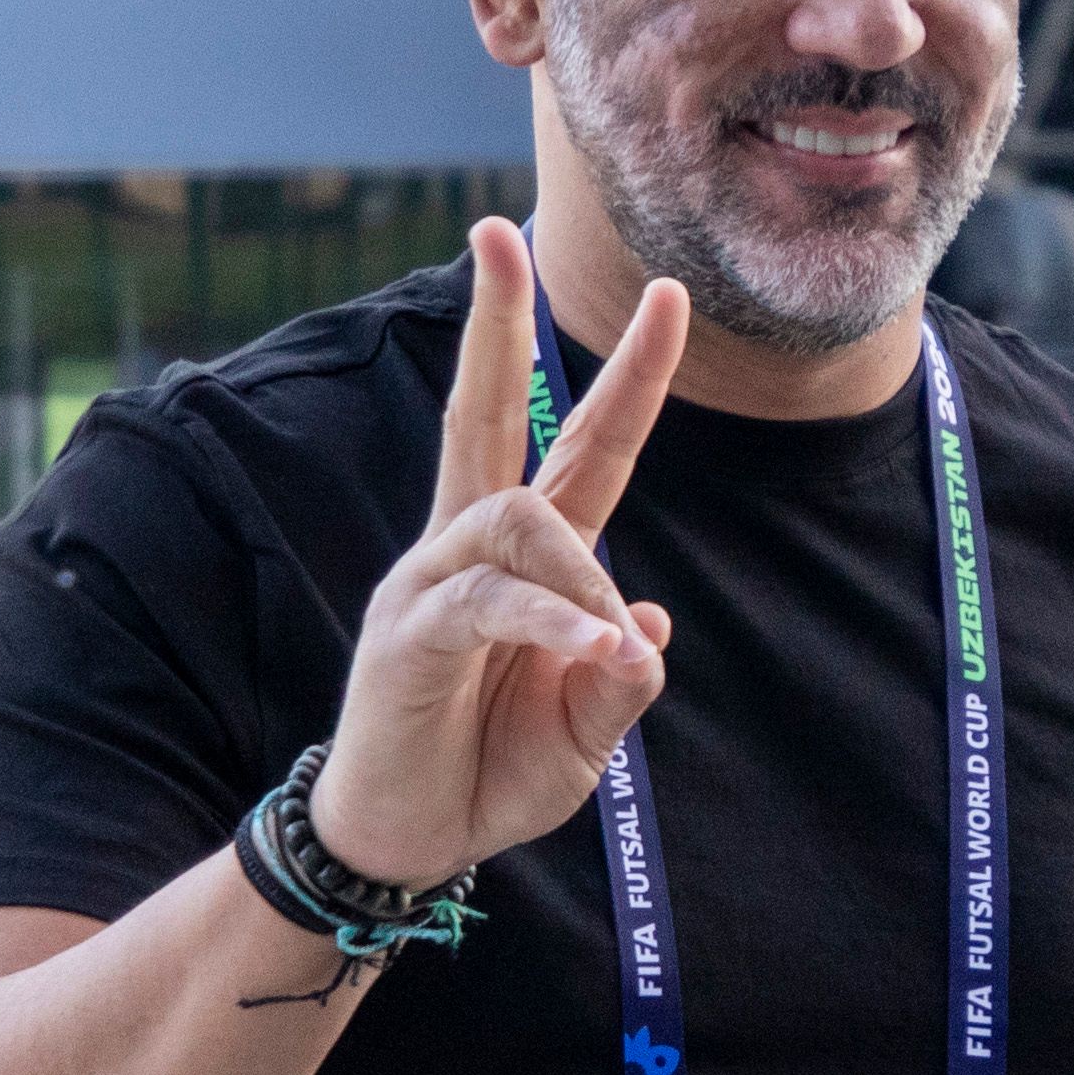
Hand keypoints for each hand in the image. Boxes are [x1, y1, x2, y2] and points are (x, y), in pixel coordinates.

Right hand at [308, 217, 685, 888]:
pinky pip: (486, 600)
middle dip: (497, 321)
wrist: (407, 843)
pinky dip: (548, 619)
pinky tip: (591, 648)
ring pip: (512, 518)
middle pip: (486, 410)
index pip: (581, 447)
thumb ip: (619, 678)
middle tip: (499, 231)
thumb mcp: (584, 732)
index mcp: (524, 560)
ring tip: (608, 651)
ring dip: (578, 575)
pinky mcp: (408, 635)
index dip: (628, 376)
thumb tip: (646, 620)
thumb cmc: (489, 774)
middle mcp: (469, 549)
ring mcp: (429, 583)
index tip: (667, 295)